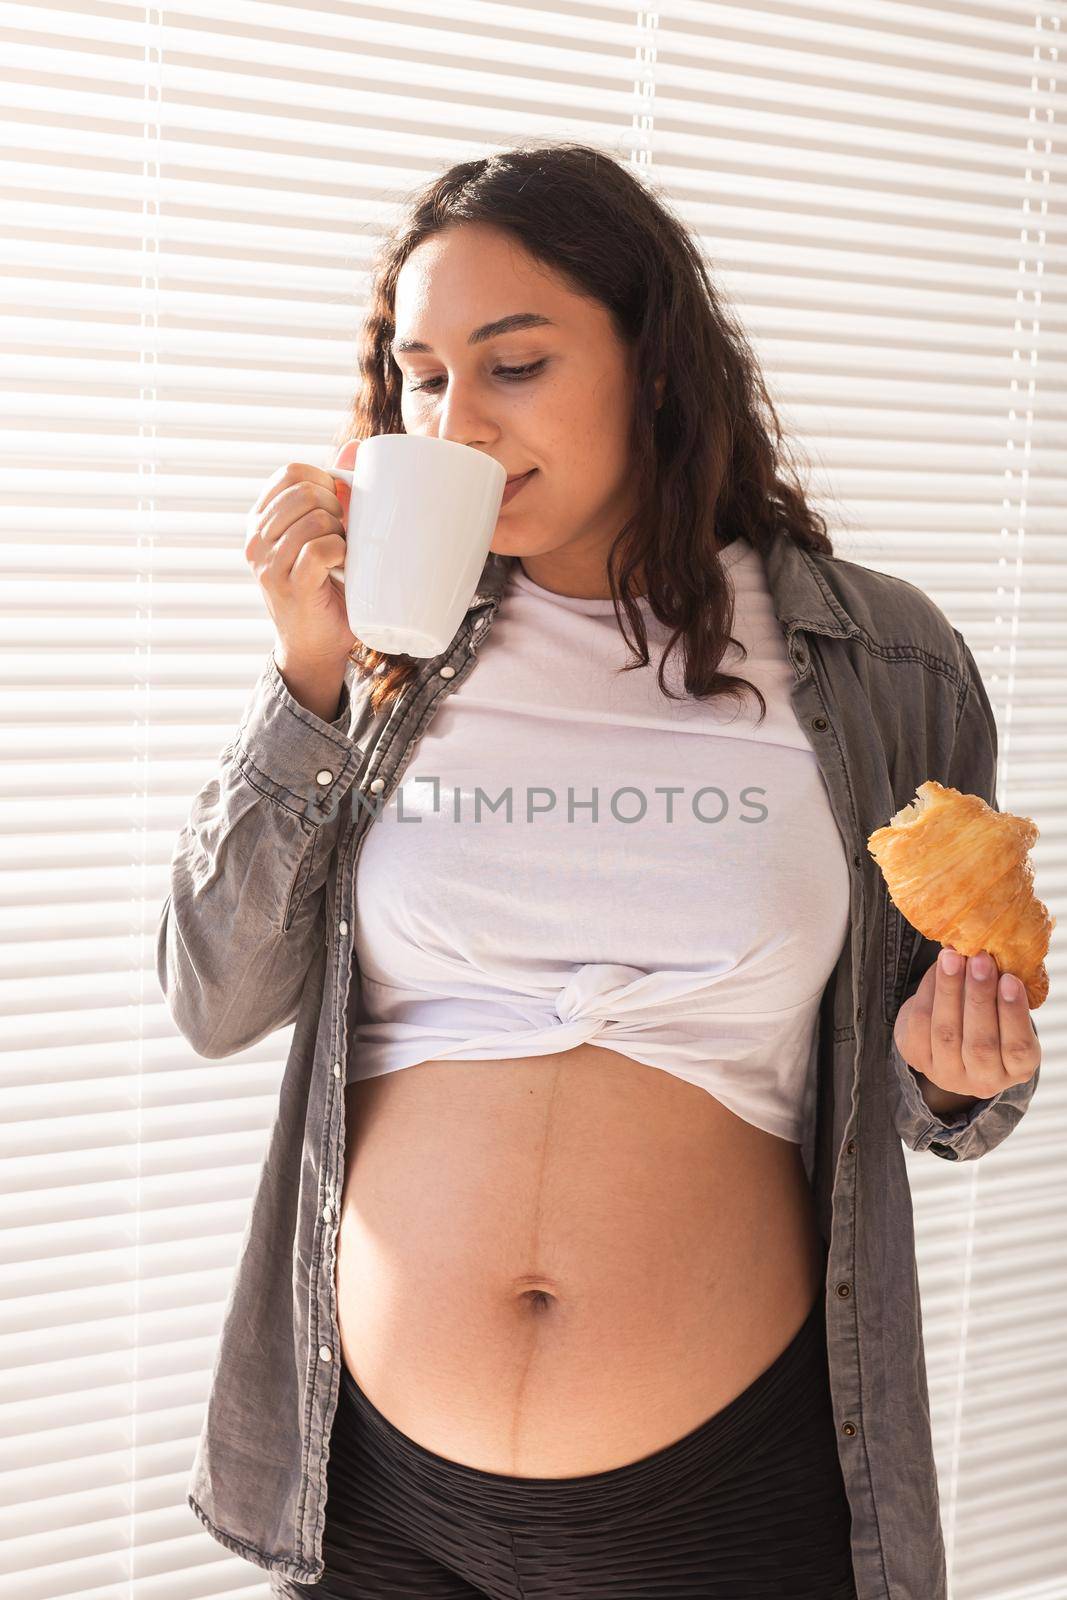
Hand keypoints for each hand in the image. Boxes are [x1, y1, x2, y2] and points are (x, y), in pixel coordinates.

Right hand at [244, 439, 359, 668]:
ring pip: (315, 518)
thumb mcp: (325, 532)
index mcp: (260, 520)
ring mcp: (267, 564)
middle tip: (342, 534)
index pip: (290, 472)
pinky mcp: (289, 585)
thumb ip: (336, 491)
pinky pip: (320, 549)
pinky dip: (340, 553)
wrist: (316, 647)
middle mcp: (255, 539)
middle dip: (335, 506)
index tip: (337, 506)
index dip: (324, 480)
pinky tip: (341, 568)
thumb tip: (356, 446)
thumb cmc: (325, 586)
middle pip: (304, 491)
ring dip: (340, 533)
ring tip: (341, 555)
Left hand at [894, 947, 1041, 1101]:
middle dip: (979, 998)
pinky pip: (919, 1024)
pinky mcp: (917, 1059)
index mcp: (1016, 1070)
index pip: (1017, 1048)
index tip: (1009, 979)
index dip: (1013, 1014)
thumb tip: (995, 954)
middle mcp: (983, 1080)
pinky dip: (928, 992)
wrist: (952, 1038)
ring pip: (946, 1034)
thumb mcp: (1005, 1012)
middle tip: (979, 960)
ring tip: (953, 957)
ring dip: (949, 990)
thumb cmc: (989, 1018)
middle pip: (980, 1044)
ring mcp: (948, 1074)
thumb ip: (1004, 993)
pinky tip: (937, 968)